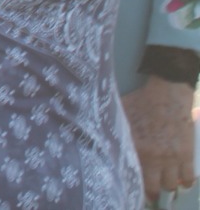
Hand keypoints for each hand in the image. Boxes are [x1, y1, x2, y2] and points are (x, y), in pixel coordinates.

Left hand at [123, 76, 196, 198]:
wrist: (168, 94)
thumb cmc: (140, 102)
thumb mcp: (121, 116)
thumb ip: (113, 132)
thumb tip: (97, 140)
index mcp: (135, 148)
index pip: (132, 177)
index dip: (131, 187)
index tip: (127, 191)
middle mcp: (154, 157)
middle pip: (153, 187)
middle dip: (149, 192)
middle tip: (146, 192)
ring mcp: (172, 157)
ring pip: (171, 185)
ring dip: (166, 186)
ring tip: (162, 183)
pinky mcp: (187, 154)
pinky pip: (189, 177)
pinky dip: (185, 182)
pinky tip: (179, 180)